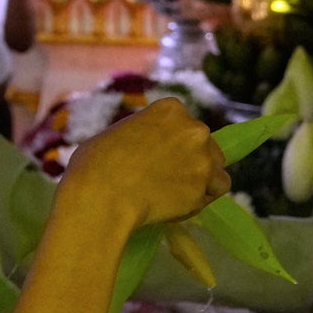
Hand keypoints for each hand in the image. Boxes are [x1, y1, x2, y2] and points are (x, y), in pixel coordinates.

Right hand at [57, 97, 228, 231]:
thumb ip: (143, 135)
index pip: (184, 124)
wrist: (103, 194)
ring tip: (175, 193)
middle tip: (169, 177)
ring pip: (217, 169)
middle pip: (206, 145)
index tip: (161, 156)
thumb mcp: (118, 132)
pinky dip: (204, 198)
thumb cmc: (95, 164)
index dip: (174, 143)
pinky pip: (216, 191)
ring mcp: (203, 157)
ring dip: (202, 179)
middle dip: (192, 159)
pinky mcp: (206, 186)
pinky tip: (183, 203)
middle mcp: (194, 128)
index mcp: (171, 108)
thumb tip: (145, 148)